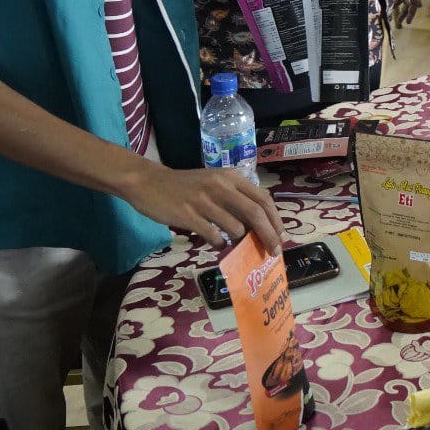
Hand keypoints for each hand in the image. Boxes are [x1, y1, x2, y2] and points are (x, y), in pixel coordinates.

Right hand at [124, 163, 284, 252]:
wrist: (149, 182)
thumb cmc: (186, 186)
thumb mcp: (214, 184)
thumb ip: (234, 199)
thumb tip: (257, 226)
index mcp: (230, 177)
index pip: (262, 198)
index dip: (275, 219)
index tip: (280, 235)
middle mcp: (220, 186)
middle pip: (255, 213)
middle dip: (269, 235)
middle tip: (273, 251)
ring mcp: (204, 200)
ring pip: (235, 227)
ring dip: (241, 242)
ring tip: (238, 248)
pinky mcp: (188, 215)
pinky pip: (213, 235)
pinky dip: (219, 244)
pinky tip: (217, 244)